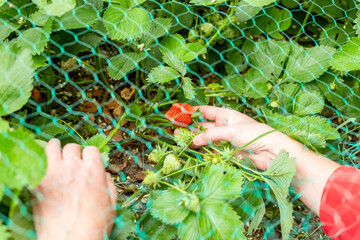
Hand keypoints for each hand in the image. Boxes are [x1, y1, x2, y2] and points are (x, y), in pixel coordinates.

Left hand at [33, 139, 116, 239]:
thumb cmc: (94, 225)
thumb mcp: (111, 203)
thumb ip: (108, 184)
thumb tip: (104, 174)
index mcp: (93, 170)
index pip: (91, 149)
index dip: (90, 156)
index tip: (88, 162)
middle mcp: (73, 167)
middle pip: (72, 147)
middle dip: (74, 153)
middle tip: (72, 161)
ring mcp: (53, 173)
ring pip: (52, 147)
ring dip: (55, 148)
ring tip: (54, 150)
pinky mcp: (37, 182)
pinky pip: (37, 163)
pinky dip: (40, 161)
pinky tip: (42, 165)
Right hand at [190, 106, 340, 215]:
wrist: (271, 152)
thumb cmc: (254, 134)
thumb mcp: (231, 131)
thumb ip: (211, 136)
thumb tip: (193, 141)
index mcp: (226, 115)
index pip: (206, 111)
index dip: (193, 111)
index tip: (179, 112)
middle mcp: (224, 126)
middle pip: (202, 125)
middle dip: (189, 126)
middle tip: (174, 128)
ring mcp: (224, 140)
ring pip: (205, 139)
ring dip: (193, 139)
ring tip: (178, 139)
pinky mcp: (226, 152)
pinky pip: (211, 151)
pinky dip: (202, 150)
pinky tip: (192, 149)